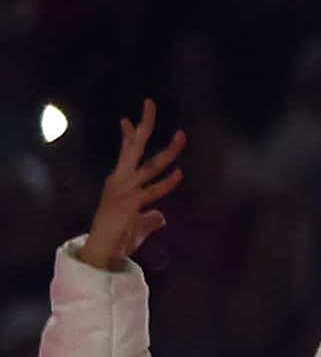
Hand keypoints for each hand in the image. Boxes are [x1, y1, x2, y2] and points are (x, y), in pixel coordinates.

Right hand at [73, 108, 181, 272]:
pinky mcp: (130, 204)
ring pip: (149, 165)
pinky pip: (152, 190)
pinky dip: (167, 182)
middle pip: (133, 147)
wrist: (102, 252)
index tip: (129, 118)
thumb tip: (161, 216)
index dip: (130, 134)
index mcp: (119, 181)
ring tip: (182, 136)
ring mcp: (124, 191)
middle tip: (150, 103)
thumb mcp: (138, 222)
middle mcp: (120, 181)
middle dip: (144, 125)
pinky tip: (179, 173)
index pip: (125, 151)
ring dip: (168, 151)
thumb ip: (151, 216)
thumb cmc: (118, 237)